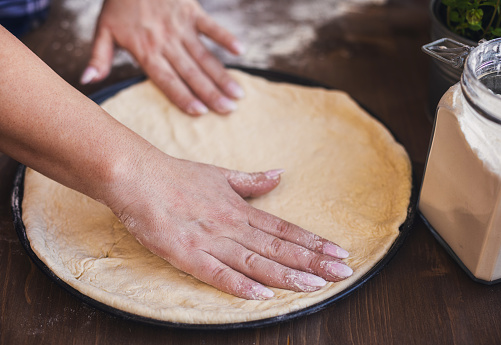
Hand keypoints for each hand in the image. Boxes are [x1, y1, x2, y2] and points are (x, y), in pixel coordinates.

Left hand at [81, 0, 244, 115]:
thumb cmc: (118, 3)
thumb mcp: (103, 30)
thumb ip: (98, 57)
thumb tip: (87, 82)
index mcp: (145, 51)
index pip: (166, 80)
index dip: (184, 96)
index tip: (201, 112)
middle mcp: (165, 42)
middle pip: (191, 73)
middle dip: (211, 93)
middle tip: (229, 110)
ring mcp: (180, 27)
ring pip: (204, 56)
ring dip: (222, 75)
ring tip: (237, 94)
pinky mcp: (191, 11)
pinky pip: (211, 26)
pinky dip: (225, 37)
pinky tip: (240, 52)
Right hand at [108, 148, 352, 299]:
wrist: (138, 176)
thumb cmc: (178, 176)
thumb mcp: (220, 175)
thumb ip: (252, 181)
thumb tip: (279, 175)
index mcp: (240, 209)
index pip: (284, 229)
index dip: (313, 242)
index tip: (338, 252)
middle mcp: (232, 226)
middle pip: (278, 247)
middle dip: (313, 261)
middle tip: (343, 272)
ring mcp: (210, 241)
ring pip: (256, 260)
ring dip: (287, 274)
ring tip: (317, 285)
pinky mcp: (186, 254)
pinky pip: (216, 273)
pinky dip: (239, 284)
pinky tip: (263, 295)